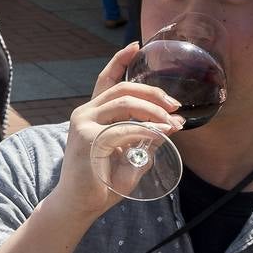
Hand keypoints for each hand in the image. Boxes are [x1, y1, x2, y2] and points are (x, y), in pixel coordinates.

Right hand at [48, 44, 184, 217]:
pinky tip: (160, 135)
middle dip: (153, 93)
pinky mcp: (87, 138)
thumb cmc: (102, 183)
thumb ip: (146, 140)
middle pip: (122, 88)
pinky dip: (146, 130)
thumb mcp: (130, 156)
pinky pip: (124, 128)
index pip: (106, 80)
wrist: (78, 206)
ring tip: (171, 123)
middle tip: (174, 105)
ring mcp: (84, 124)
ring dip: (153, 110)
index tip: (136, 46)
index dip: (120, 61)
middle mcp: (85, 113)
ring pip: (124, 102)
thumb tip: (172, 126)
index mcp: (92, 114)